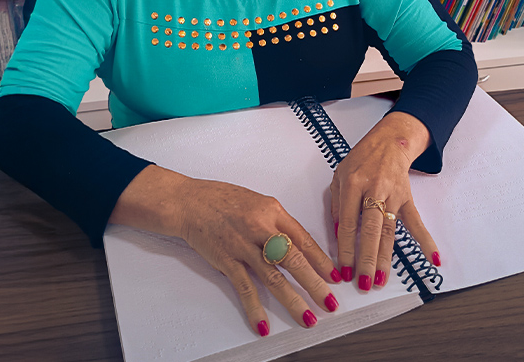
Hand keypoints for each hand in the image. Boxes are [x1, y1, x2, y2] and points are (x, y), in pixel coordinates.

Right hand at [110, 167, 340, 335]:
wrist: (188, 202)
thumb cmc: (222, 199)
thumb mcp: (257, 202)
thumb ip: (278, 222)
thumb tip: (298, 246)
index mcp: (273, 211)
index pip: (304, 239)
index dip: (322, 260)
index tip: (335, 276)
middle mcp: (260, 228)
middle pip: (294, 260)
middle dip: (316, 284)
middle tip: (331, 302)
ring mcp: (243, 246)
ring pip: (274, 278)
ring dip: (293, 300)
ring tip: (308, 318)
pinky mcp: (226, 260)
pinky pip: (244, 288)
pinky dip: (254, 309)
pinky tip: (263, 324)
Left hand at [330, 111, 439, 291]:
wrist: (388, 142)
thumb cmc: (361, 160)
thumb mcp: (339, 177)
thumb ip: (337, 206)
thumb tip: (338, 235)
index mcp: (352, 185)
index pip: (348, 223)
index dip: (346, 248)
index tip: (344, 269)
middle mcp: (374, 190)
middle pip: (370, 230)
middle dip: (367, 259)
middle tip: (364, 282)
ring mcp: (392, 195)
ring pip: (389, 231)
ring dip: (386, 258)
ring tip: (382, 280)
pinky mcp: (407, 199)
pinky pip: (416, 223)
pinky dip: (426, 241)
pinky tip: (433, 259)